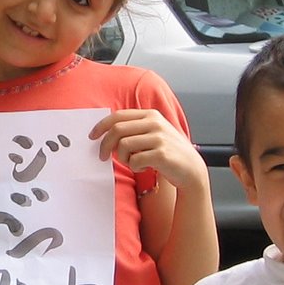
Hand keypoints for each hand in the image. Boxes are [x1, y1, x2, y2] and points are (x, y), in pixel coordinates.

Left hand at [90, 109, 207, 191]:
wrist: (191, 169)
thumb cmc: (168, 152)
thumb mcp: (153, 133)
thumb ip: (134, 128)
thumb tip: (105, 132)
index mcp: (150, 115)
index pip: (118, 116)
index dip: (101, 126)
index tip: (92, 136)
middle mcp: (155, 123)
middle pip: (117, 130)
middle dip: (105, 145)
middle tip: (102, 156)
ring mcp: (159, 138)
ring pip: (123, 146)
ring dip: (123, 158)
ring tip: (133, 162)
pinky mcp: (161, 154)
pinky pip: (134, 160)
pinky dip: (135, 167)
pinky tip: (144, 167)